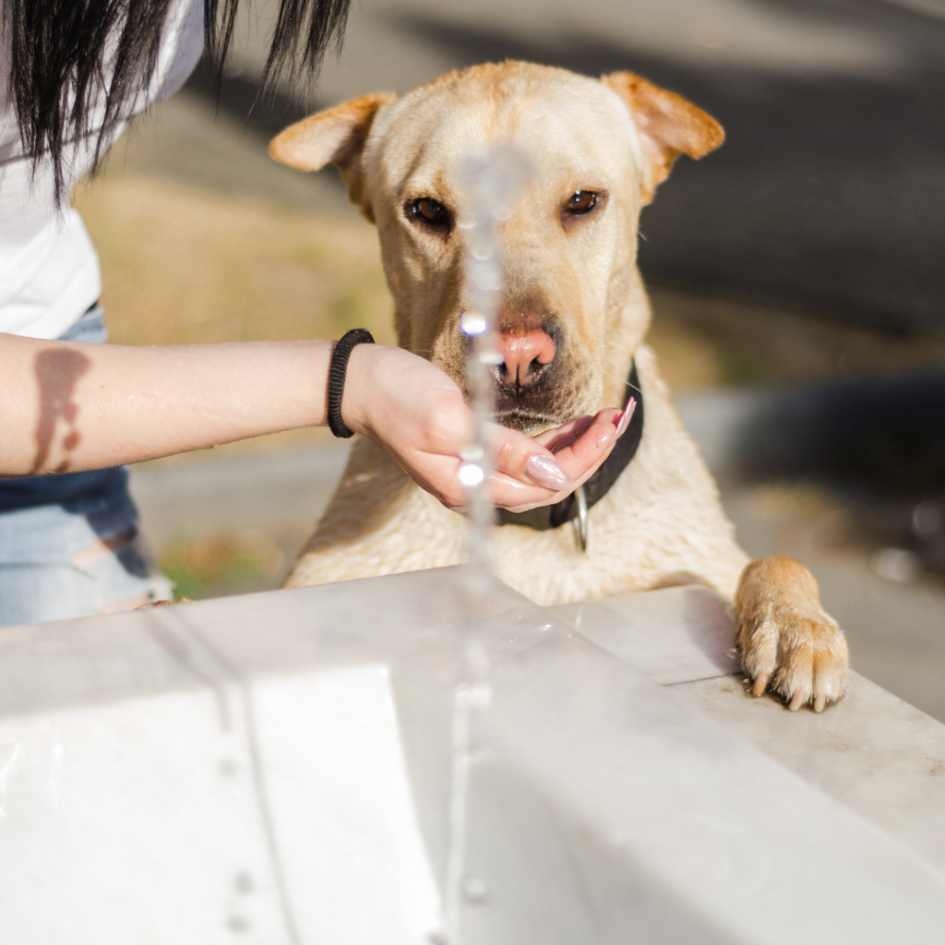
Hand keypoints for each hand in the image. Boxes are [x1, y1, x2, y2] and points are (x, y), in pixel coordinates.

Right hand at [344, 344, 631, 510]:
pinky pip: (524, 457)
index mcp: (473, 486)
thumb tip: (554, 476)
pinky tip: (571, 427)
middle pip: (550, 482)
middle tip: (621, 416)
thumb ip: (505, 452)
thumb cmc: (400, 396)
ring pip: (540, 470)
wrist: (360, 383)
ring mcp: (474, 472)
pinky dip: (552, 442)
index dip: (586, 456)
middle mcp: (477, 487)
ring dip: (575, 447)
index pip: (548, 484)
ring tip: (606, 418)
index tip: (612, 423)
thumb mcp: (451, 420)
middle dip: (590, 452)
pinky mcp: (472, 452)